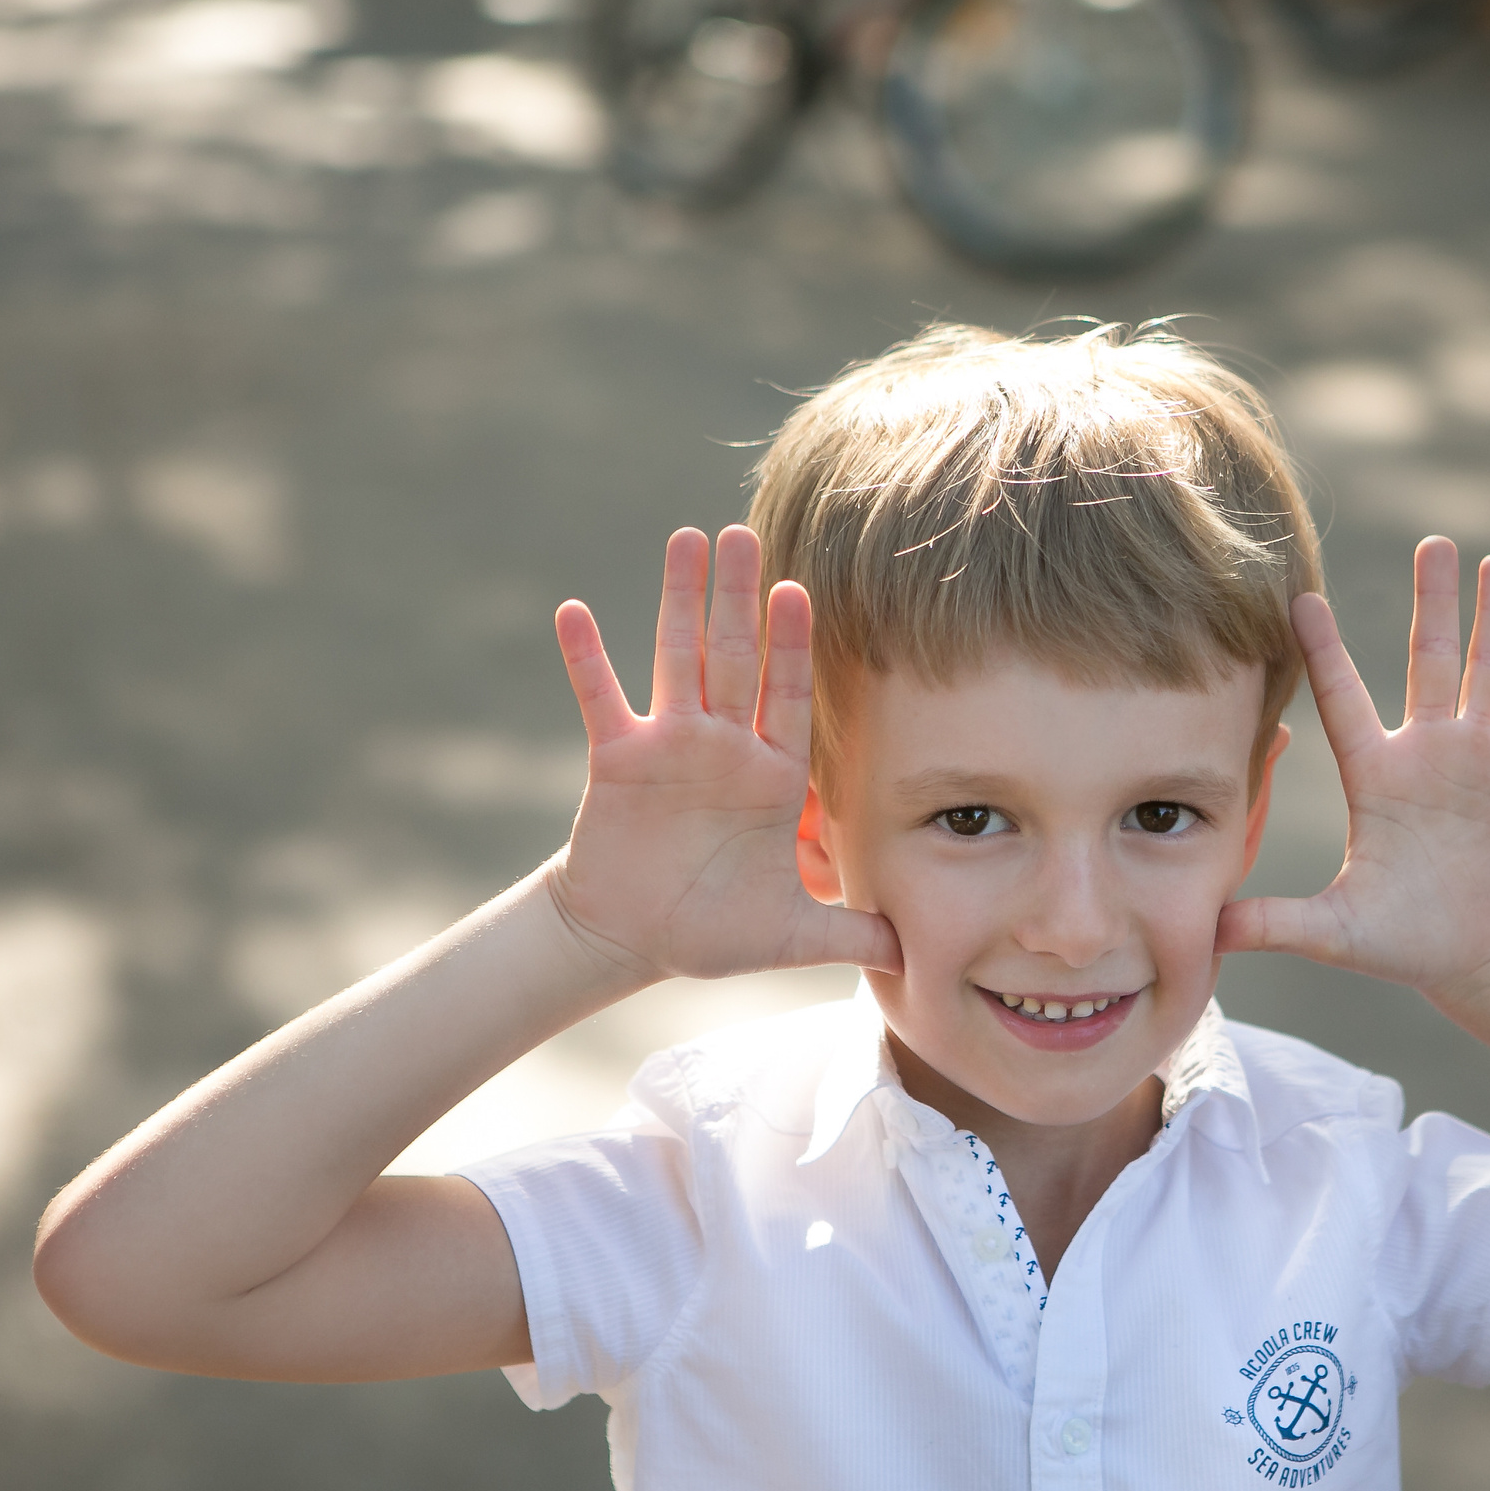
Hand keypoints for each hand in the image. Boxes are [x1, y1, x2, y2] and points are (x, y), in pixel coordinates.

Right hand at [547, 526, 899, 983]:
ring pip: (676, 659)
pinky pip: (600, 700)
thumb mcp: (793, 936)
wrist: (634, 940)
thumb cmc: (714, 931)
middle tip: (747, 533)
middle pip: (737, 658)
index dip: (796, 647)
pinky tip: (572, 612)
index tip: (803, 591)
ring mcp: (668, 747)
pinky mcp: (616, 760)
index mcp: (771, 777)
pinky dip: (587, 658)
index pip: (792, 697)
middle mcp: (723, 747)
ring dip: (679, 601)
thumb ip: (853, 935)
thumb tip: (917, 957)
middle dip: (742, 598)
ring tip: (686, 539)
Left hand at [1217, 538, 1489, 1008]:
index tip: (1303, 597)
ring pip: (1488, 674)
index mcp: (1374, 775)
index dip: (1324, 649)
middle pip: (1428, 660)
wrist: (1477, 961)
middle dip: (1433, 602)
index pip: (1342, 698)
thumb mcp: (1334, 931)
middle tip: (1434, 541)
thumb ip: (1275, 924)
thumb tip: (1210, 933)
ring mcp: (1477, 761)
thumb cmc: (1402, 942)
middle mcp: (1424, 753)